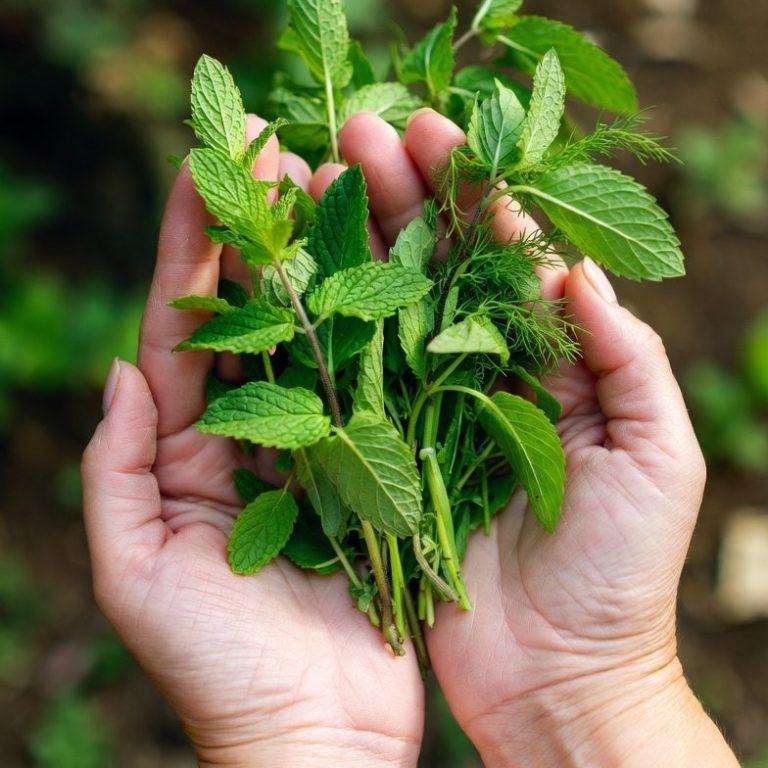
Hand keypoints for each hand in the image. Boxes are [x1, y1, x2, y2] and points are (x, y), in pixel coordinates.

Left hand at [81, 116, 422, 767]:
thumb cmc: (215, 669)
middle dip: (261, 232)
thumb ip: (118, 470)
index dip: (190, 249)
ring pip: (323, 336)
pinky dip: (387, 327)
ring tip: (338, 181)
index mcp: (191, 450)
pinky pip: (384, 385)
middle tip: (276, 149)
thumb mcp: (136, 573)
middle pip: (256, 315)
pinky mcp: (382, 468)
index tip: (199, 168)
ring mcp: (327, 444)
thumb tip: (120, 370)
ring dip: (327, 261)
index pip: (183, 330)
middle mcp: (259, 433)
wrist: (313, 734)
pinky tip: (399, 266)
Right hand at [335, 109, 737, 766]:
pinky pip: (353, 385)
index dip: (475, 195)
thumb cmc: (622, 574)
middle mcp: (484, 377)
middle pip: (440, 269)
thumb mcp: (659, 458)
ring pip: (389, 311)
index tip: (434, 135)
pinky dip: (327, 329)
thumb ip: (630, 359)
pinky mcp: (383, 460)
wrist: (557, 678)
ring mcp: (427, 414)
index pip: (509, 260)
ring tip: (317, 175)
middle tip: (359, 132)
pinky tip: (294, 274)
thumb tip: (578, 268)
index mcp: (553, 365)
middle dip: (404, 195)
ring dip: (357, 242)